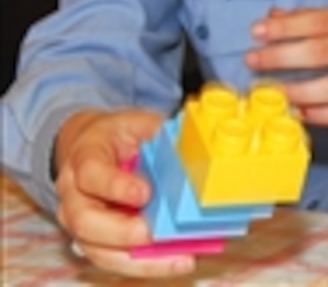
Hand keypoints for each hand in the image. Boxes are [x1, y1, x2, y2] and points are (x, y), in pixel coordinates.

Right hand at [54, 109, 192, 276]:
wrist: (91, 147)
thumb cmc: (117, 136)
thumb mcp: (136, 122)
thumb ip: (159, 132)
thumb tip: (193, 143)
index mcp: (84, 157)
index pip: (91, 174)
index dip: (116, 186)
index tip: (145, 193)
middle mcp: (74, 194)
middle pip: (85, 221)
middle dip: (123, 232)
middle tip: (155, 234)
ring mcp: (81, 222)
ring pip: (98, 250)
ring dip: (140, 260)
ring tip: (179, 259)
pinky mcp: (95, 241)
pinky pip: (115, 260)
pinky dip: (146, 265)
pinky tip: (177, 261)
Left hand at [246, 4, 327, 124]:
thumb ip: (314, 18)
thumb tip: (273, 17)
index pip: (319, 22)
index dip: (286, 27)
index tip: (256, 32)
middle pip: (323, 53)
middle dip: (283, 58)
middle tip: (254, 61)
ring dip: (299, 92)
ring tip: (274, 93)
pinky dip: (321, 116)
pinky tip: (300, 112)